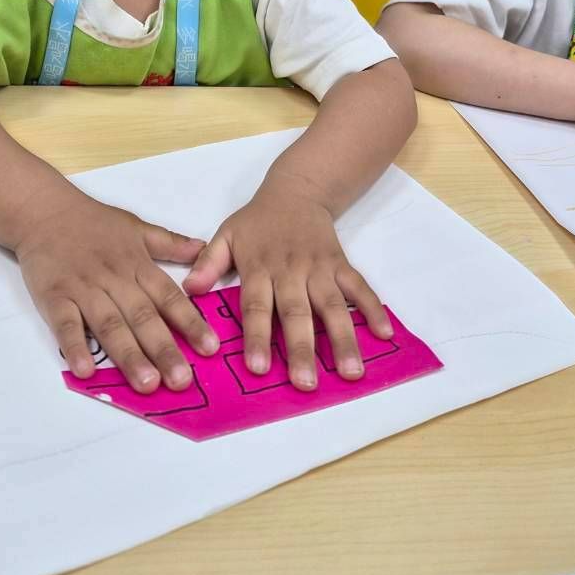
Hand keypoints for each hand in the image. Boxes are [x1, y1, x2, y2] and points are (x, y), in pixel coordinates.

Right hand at [15, 188, 219, 392]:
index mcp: (137, 265)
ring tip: (147, 384)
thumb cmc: (93, 222)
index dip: (191, 322)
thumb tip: (203, 248)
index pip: (169, 297)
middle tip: (183, 381)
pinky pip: (66, 324)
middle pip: (143, 317)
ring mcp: (84, 289)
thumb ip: (170, 243)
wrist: (44, 211)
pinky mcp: (55, 297)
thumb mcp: (137, 227)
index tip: (210, 348)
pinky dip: (76, 346)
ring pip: (110, 325)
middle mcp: (115, 279)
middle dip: (164, 350)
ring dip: (129, 356)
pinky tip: (86, 371)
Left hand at [183, 174, 391, 391]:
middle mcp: (291, 271)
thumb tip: (190, 290)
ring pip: (333, 306)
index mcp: (260, 267)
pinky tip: (385, 335)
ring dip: (343, 339)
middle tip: (306, 384)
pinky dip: (374, 309)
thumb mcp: (226, 234)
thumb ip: (209, 263)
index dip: (257, 336)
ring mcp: (320, 268)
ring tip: (352, 372)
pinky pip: (360, 288)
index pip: (257, 306)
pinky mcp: (342, 264)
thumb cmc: (258, 221)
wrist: (296, 190)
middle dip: (302, 349)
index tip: (257, 367)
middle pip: (297, 313)